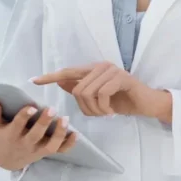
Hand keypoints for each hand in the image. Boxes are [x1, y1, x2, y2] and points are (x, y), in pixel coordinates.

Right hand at [0, 99, 76, 171]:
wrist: (7, 159)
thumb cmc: (2, 137)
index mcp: (12, 135)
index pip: (18, 125)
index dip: (24, 116)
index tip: (32, 106)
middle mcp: (26, 143)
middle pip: (36, 135)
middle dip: (44, 123)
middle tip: (52, 109)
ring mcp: (37, 149)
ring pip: (50, 145)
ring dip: (59, 134)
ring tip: (65, 119)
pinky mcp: (46, 152)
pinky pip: (59, 151)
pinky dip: (69, 144)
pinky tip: (75, 133)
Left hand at [31, 62, 170, 119]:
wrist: (146, 104)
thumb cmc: (122, 101)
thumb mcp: (98, 98)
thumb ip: (81, 89)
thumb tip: (60, 82)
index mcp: (93, 70)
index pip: (67, 72)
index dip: (50, 77)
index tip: (34, 80)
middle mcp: (100, 66)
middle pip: (77, 89)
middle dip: (85, 107)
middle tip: (98, 113)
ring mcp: (111, 70)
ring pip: (87, 92)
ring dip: (95, 109)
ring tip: (105, 112)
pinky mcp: (121, 77)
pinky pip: (102, 94)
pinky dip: (104, 108)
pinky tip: (111, 112)